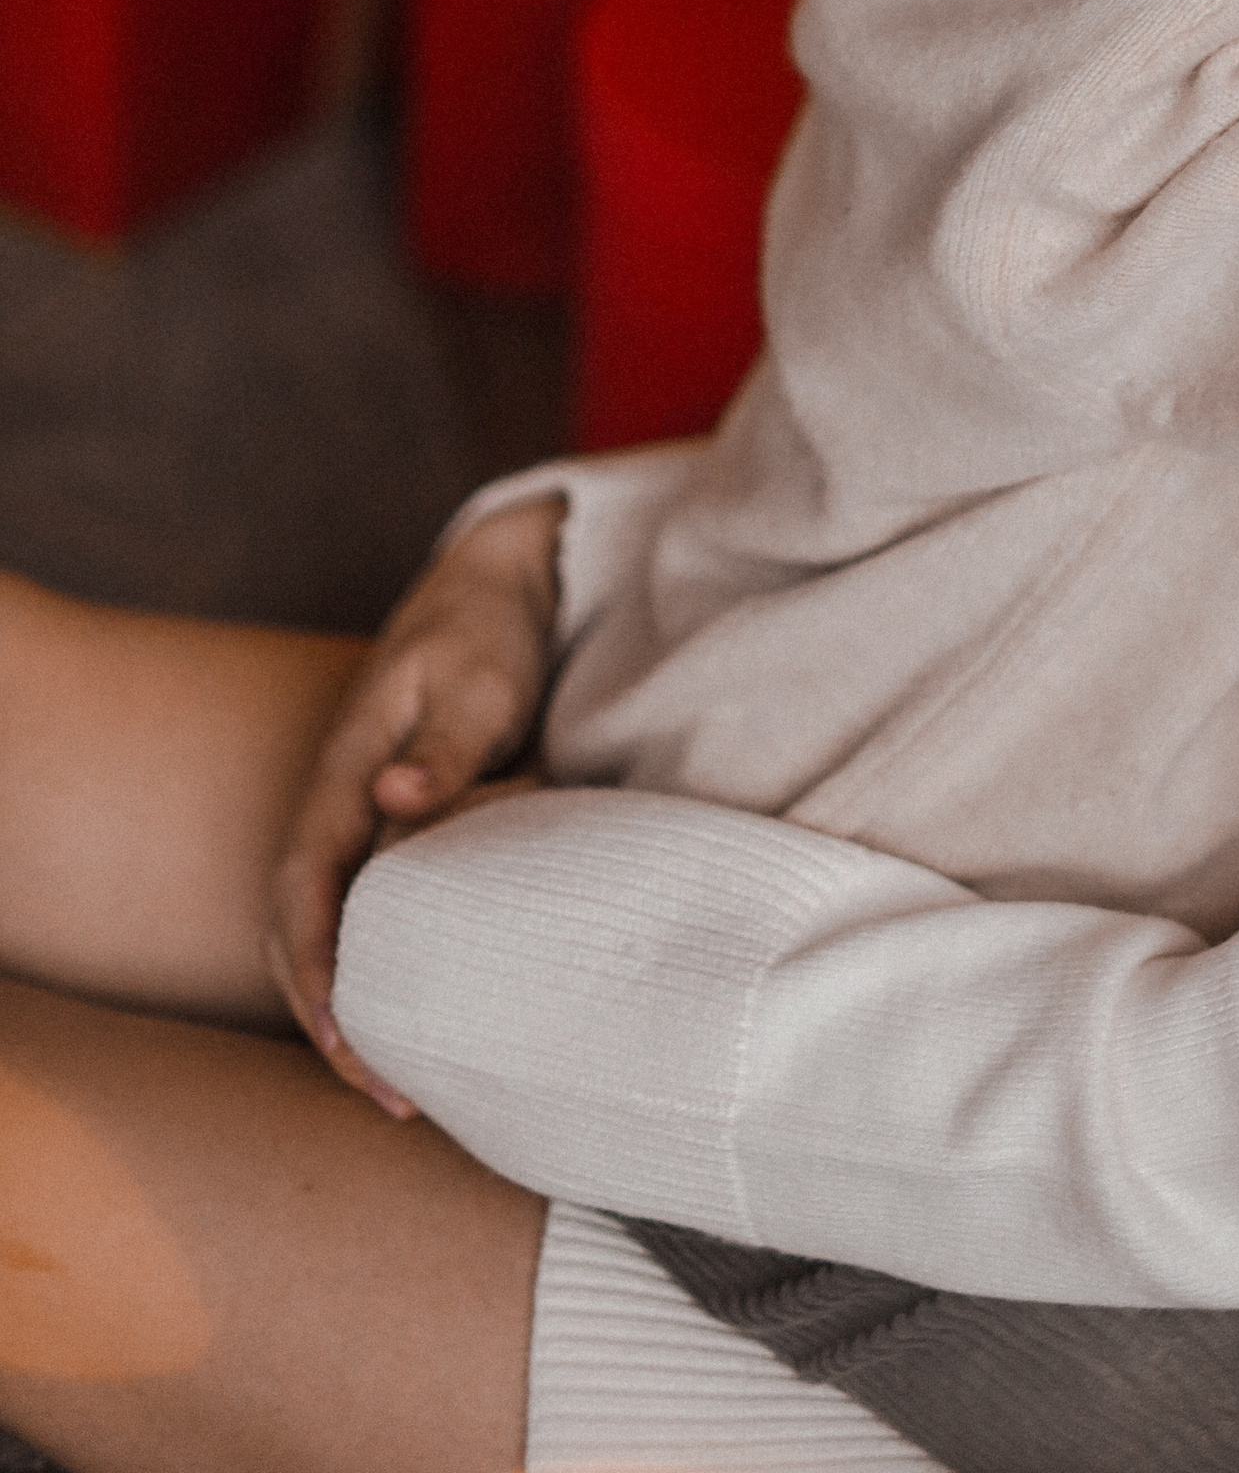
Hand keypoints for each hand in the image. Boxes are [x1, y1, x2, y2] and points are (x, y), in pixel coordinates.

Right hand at [268, 490, 563, 1109]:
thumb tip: (394, 799)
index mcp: (343, 775)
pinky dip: (385, 966)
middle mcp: (340, 806)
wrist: (494, 584)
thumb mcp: (475, 678)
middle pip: (302, 932)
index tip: (348, 1043)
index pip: (304, 892)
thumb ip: (443, 743)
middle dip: (330, 1019)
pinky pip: (372, 910)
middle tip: (391, 1096)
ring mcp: (364, 818)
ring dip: (355, 1004)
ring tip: (407, 1081)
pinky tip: (430, 1009)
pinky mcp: (398, 825)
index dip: (316, 974)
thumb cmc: (483, 631)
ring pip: (332, 929)